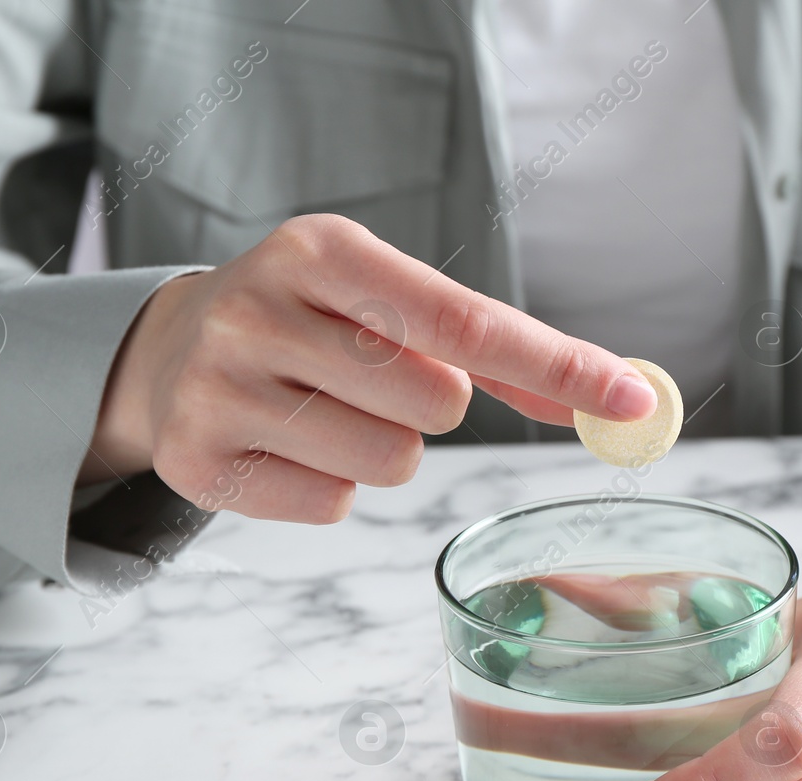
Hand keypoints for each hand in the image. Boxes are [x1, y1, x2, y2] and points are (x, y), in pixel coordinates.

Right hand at [80, 214, 656, 513]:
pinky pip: (334, 508)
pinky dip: (331, 489)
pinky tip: (286, 448)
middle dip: (429, 405)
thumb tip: (614, 396)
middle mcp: (260, 310)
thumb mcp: (386, 302)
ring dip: (383, 450)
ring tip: (325, 411)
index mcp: (321, 252)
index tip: (631, 399)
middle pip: (436, 404)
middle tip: (372, 381)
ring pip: (390, 464)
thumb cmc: (312, 323)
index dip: (556, 365)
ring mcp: (220, 389)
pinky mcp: (200, 465)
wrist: (170, 352)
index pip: (466, 321)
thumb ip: (494, 347)